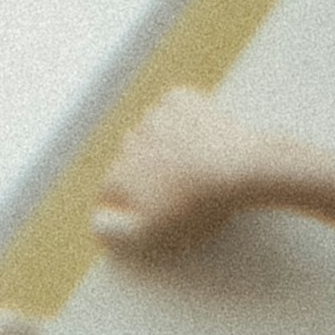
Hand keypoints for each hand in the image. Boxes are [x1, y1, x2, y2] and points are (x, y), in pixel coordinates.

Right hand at [93, 87, 287, 259]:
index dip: (121, 205)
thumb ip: (115, 232)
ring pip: (148, 132)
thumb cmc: (198, 207)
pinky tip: (198, 137)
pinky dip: (181, 119)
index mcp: (120, 175)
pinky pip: (171, 108)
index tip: (142, 213)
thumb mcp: (153, 234)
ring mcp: (154, 118)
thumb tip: (95, 221)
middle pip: (128, 161)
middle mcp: (129, 142)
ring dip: (161, 144)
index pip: (107, 192)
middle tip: (173, 189)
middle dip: (143, 174)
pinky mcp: (180, 99)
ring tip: (189, 163)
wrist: (239, 168)